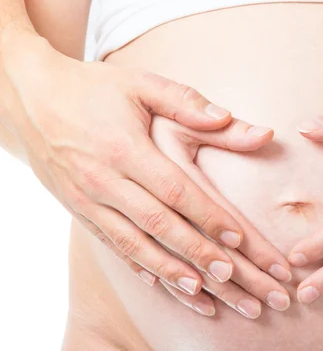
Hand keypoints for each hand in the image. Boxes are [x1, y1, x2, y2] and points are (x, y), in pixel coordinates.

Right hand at [1, 37, 291, 296]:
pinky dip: (138, 266)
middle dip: (198, 253)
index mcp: (124, 148)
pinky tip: (160, 283)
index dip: (207, 215)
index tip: (239, 238)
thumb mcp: (140, 85)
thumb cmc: (93, 89)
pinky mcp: (78, 210)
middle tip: (231, 276)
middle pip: (158, 225)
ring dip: (169, 270)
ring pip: (133, 244)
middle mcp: (103, 180)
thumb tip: (229, 118)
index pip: (174, 190)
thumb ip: (186, 103)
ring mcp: (87, 200)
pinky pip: (111, 245)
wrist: (29, 99)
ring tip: (202, 291)